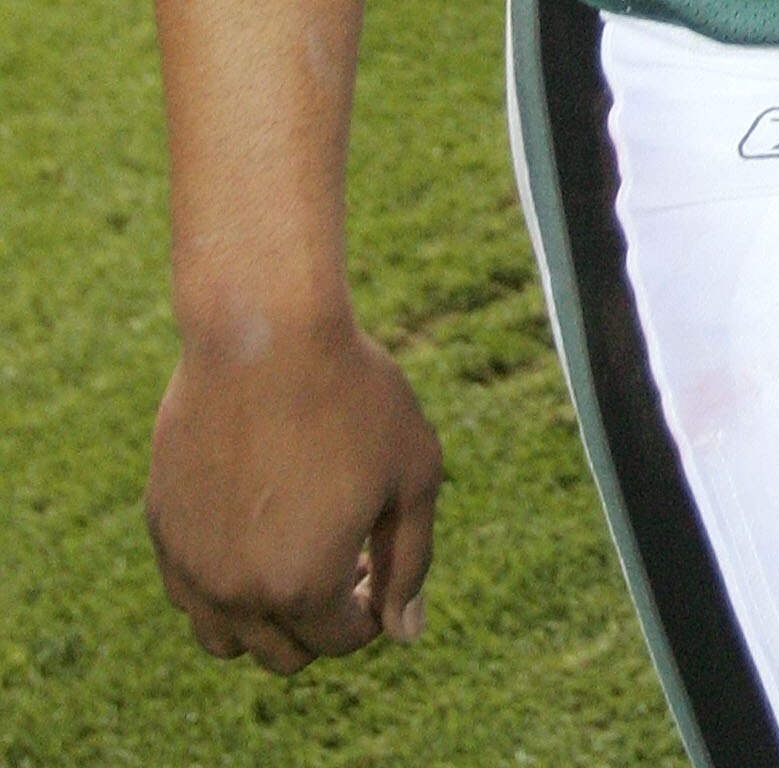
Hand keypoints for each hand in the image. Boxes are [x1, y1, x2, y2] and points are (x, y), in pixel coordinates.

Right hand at [147, 318, 442, 673]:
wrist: (264, 327)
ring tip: (297, 548)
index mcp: (304, 585)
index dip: (372, 606)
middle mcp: (236, 592)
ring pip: (225, 638)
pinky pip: (187, 591)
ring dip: (264, 616)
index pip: (341, 639)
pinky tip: (255, 523)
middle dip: (323, 618)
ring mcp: (190, 562)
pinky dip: (221, 582)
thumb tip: (405, 632)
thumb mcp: (413, 472)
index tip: (379, 555)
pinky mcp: (162, 525)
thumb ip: (412, 561)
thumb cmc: (352, 393)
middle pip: (283, 653)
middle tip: (346, 552)